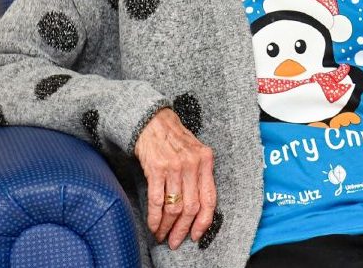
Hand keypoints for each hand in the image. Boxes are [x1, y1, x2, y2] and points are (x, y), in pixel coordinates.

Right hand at [133, 107, 216, 249]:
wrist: (153, 121)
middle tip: (175, 241)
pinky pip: (157, 200)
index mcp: (206, 161)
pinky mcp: (157, 168)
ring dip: (166, 226)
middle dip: (182, 229)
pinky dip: (154, 217)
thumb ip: (199, 174)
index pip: (209, 198)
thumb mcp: (195, 152)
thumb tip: (197, 207)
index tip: (197, 235)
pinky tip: (153, 225)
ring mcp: (175, 166)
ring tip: (161, 234)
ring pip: (174, 207)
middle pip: (191, 207)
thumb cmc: (174, 139)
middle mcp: (193, 164)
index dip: (204, 221)